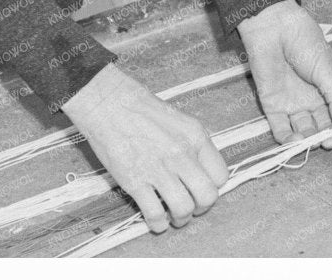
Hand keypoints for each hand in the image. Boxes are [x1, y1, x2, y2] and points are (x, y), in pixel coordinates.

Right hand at [61, 64, 228, 233]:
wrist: (111, 106)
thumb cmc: (145, 112)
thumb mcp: (182, 122)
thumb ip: (195, 146)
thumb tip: (202, 172)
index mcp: (197, 138)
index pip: (220, 175)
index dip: (214, 188)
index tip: (203, 190)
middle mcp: (182, 155)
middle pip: (207, 196)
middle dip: (202, 208)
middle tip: (192, 208)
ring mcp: (159, 169)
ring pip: (184, 208)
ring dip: (181, 219)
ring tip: (175, 218)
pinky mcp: (135, 182)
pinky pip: (154, 213)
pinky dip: (158, 224)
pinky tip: (157, 222)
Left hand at [236, 0, 331, 147]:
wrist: (273, 30)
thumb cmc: (306, 42)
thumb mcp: (328, 69)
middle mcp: (315, 97)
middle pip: (325, 123)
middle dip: (329, 134)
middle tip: (331, 142)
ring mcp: (294, 103)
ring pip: (305, 129)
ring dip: (310, 139)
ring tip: (315, 142)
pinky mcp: (273, 106)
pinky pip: (281, 128)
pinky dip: (288, 138)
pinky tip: (296, 141)